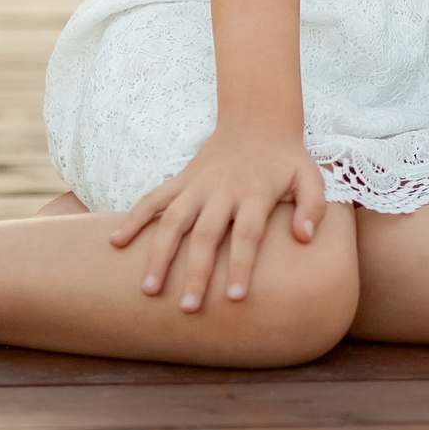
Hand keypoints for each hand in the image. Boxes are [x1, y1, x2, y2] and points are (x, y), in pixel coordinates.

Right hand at [110, 125, 326, 309]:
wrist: (257, 120)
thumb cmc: (286, 159)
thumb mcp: (311, 175)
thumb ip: (313, 206)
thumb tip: (304, 238)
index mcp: (256, 192)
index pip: (248, 234)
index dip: (242, 265)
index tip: (235, 298)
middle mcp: (223, 190)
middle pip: (206, 235)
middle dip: (196, 272)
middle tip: (187, 309)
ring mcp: (198, 186)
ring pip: (173, 221)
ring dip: (159, 254)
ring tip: (147, 290)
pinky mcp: (181, 180)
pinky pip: (153, 199)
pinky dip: (133, 218)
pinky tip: (115, 243)